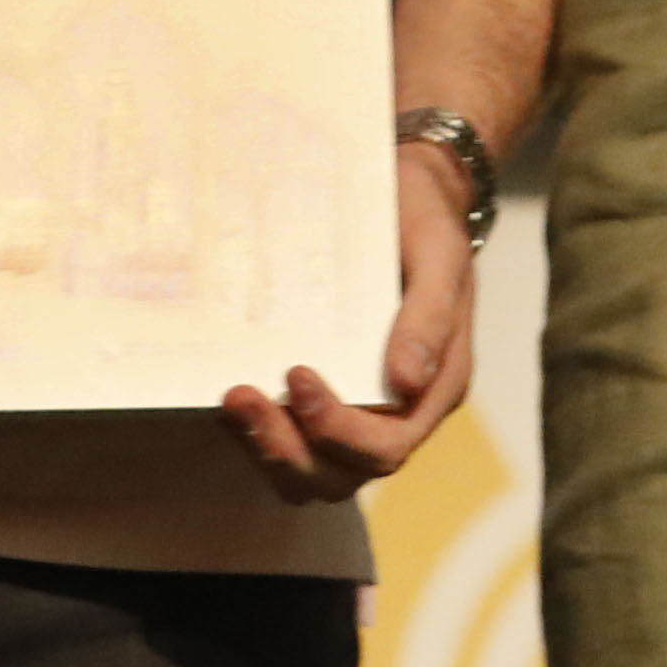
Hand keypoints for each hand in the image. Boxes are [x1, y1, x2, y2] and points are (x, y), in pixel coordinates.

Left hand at [222, 134, 479, 502]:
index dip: (338, 429)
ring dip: (267, 447)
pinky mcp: (323, 393)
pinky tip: (228, 393)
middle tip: (241, 397)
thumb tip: (408, 382)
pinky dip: (256, 429)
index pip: (388, 445)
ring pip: (311, 470)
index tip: (295, 373)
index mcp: (435, 387)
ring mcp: (359, 406)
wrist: (409, 193)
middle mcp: (398, 411)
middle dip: (288, 448)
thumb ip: (430, 316)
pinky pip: (289, 437)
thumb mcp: (439, 253)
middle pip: (342, 474)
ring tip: (231, 399)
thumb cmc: (424, 219)